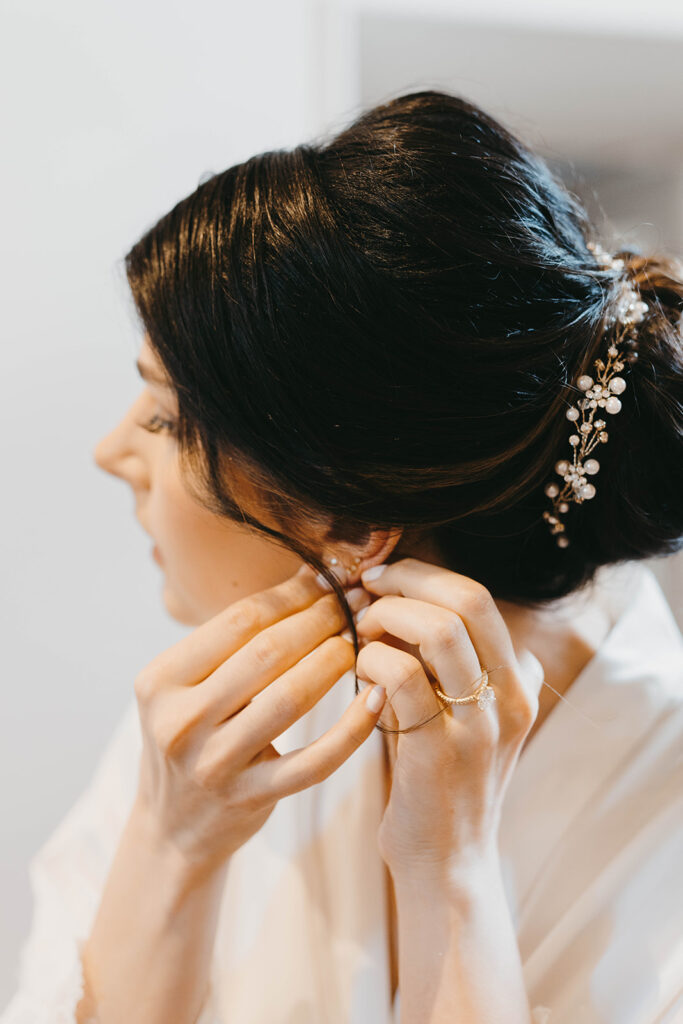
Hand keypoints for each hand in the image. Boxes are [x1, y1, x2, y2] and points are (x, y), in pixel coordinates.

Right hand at [132, 566, 379, 876]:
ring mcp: (214, 764)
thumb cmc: (192, 737)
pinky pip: (314, 761)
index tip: (328, 579)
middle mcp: (181, 721)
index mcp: (160, 680)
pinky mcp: (249, 799)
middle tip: (355, 602)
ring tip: (360, 639)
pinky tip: (376, 699)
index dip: (293, 595)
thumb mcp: (188, 686)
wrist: (172, 827)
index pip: (239, 620)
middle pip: (267, 653)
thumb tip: (310, 574)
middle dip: (320, 620)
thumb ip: (235, 639)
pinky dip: (352, 729)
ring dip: (335, 660)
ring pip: (291, 699)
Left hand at [354, 558, 542, 876]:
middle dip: (407, 580)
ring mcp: (478, 726)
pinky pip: (402, 679)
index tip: (383, 579)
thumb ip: (458, 668)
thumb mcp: (471, 720)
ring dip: (386, 617)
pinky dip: (369, 661)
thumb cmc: (444, 782)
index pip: (479, 596)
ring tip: (359, 632)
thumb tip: (412, 604)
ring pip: (440, 631)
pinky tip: (355, 673)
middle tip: (367, 589)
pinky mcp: (440, 753)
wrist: (447, 866)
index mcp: (517, 682)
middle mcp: (509, 698)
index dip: (424, 575)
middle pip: (468, 599)